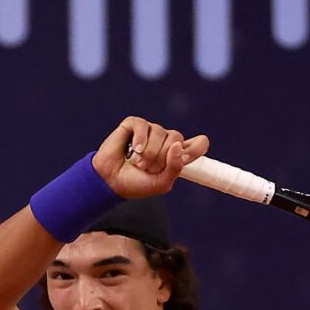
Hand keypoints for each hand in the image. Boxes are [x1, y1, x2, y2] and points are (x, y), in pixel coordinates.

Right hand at [92, 116, 208, 197]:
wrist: (111, 182)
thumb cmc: (136, 183)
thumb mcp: (162, 183)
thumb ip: (175, 167)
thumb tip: (177, 145)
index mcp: (176, 154)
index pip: (199, 143)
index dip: (197, 148)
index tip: (185, 158)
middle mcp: (165, 140)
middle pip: (177, 138)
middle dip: (162, 157)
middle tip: (148, 168)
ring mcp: (150, 131)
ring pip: (160, 132)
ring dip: (149, 153)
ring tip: (138, 163)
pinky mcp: (134, 125)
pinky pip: (143, 126)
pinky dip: (139, 139)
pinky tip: (133, 149)